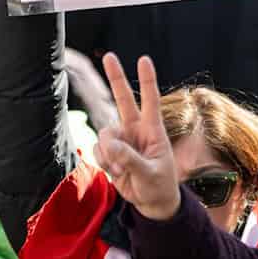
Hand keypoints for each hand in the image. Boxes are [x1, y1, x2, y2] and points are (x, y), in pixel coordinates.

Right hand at [96, 53, 181, 220]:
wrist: (151, 203)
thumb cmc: (159, 186)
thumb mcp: (149, 173)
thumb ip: (130, 159)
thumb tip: (111, 146)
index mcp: (153, 130)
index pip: (151, 100)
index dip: (147, 79)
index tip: (144, 59)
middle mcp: (136, 129)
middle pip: (123, 99)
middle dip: (116, 77)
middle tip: (109, 55)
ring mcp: (122, 140)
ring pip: (105, 134)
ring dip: (109, 153)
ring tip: (122, 171)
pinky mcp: (110, 152)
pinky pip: (98, 150)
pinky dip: (103, 162)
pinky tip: (115, 173)